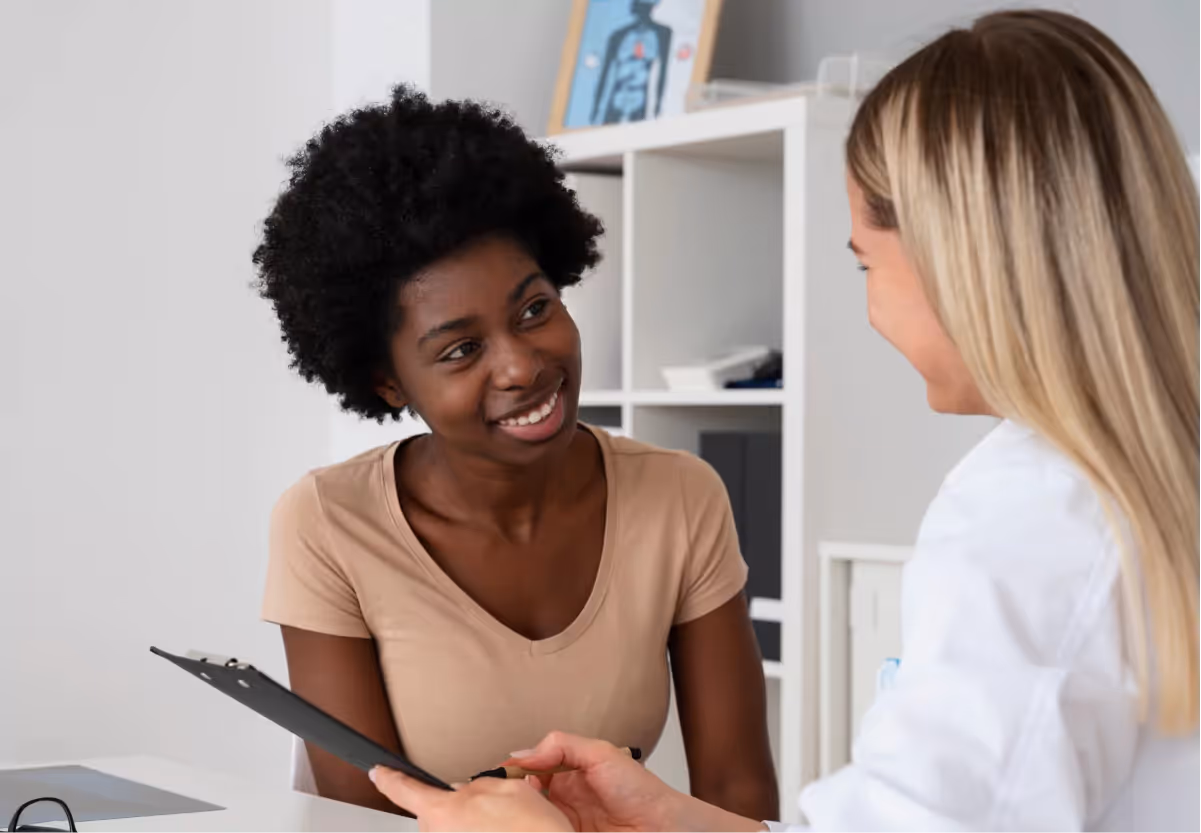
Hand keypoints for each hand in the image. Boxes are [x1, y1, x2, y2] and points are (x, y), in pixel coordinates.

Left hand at [369, 767, 571, 832]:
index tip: (377, 772)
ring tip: (505, 826)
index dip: (388, 778)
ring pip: (453, 828)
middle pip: (434, 812)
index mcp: (443, 812)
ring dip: (472, 823)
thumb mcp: (507, 789)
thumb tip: (465, 790)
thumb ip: (477, 785)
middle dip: (456, 805)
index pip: (403, 790)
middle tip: (490, 807)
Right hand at [511, 732, 759, 832]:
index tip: (491, 779)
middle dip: (506, 800)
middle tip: (490, 802)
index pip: (527, 772)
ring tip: (500, 820)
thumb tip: (522, 752)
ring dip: (516, 820)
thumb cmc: (643, 792)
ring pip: (529, 821)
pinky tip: (520, 829)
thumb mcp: (601, 754)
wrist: (667, 829)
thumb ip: (561, 745)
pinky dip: (531, 832)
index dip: (509, 774)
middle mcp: (562, 801)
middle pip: (522, 799)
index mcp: (567, 774)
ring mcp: (563, 826)